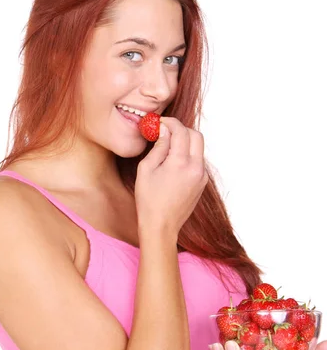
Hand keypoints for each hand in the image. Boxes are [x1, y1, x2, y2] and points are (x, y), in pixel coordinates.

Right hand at [135, 117, 207, 236]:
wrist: (161, 226)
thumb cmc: (149, 200)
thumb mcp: (147, 169)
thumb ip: (159, 146)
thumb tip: (164, 130)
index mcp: (180, 162)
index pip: (181, 130)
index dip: (170, 123)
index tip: (160, 123)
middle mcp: (196, 167)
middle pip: (195, 135)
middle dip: (181, 129)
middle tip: (165, 132)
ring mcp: (202, 175)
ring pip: (198, 147)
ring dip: (185, 142)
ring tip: (167, 148)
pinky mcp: (202, 182)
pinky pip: (198, 160)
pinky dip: (188, 154)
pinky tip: (173, 162)